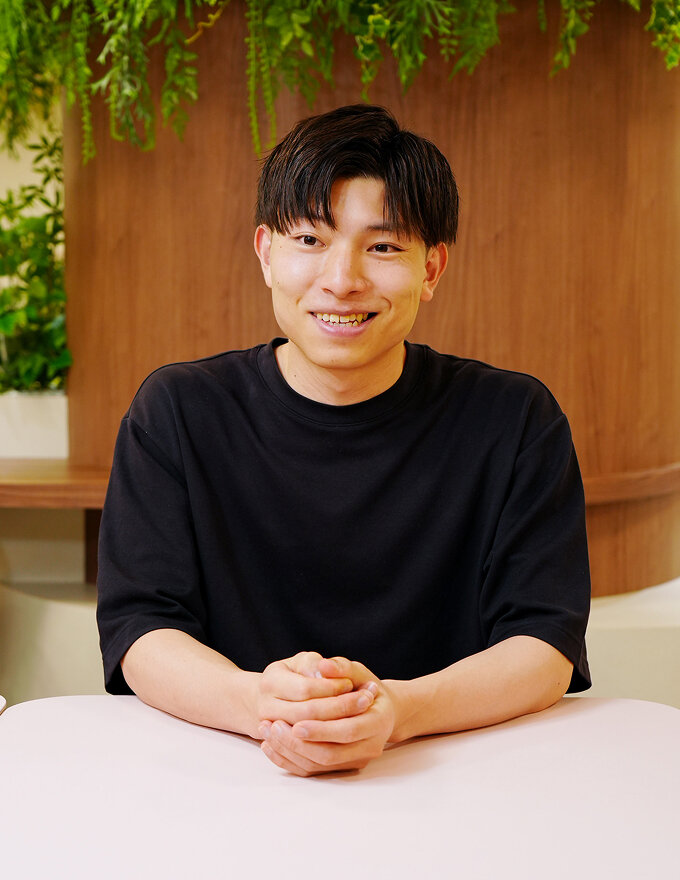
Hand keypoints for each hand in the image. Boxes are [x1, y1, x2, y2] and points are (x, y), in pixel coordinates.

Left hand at [259, 656, 397, 776]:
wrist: (377, 709)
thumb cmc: (364, 686)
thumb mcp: (357, 671)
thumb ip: (341, 667)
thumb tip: (323, 666)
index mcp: (379, 720)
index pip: (348, 730)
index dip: (321, 728)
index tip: (295, 722)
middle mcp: (372, 745)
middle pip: (331, 754)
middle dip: (300, 743)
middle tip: (274, 726)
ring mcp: (357, 759)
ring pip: (319, 765)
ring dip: (290, 751)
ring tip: (267, 732)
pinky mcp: (342, 767)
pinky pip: (313, 771)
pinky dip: (289, 760)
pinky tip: (270, 745)